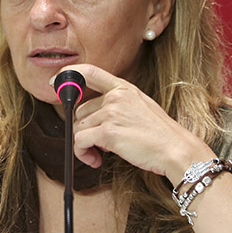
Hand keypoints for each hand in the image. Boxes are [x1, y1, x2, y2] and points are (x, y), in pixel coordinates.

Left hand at [65, 63, 210, 181]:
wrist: (176, 149)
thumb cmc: (160, 134)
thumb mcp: (141, 108)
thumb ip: (119, 105)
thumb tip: (93, 118)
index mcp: (124, 88)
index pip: (90, 71)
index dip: (69, 73)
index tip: (55, 80)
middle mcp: (116, 97)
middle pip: (80, 111)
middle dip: (84, 129)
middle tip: (99, 145)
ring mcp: (111, 113)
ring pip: (78, 128)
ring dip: (85, 145)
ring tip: (101, 155)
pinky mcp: (108, 132)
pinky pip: (80, 142)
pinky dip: (83, 154)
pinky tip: (96, 161)